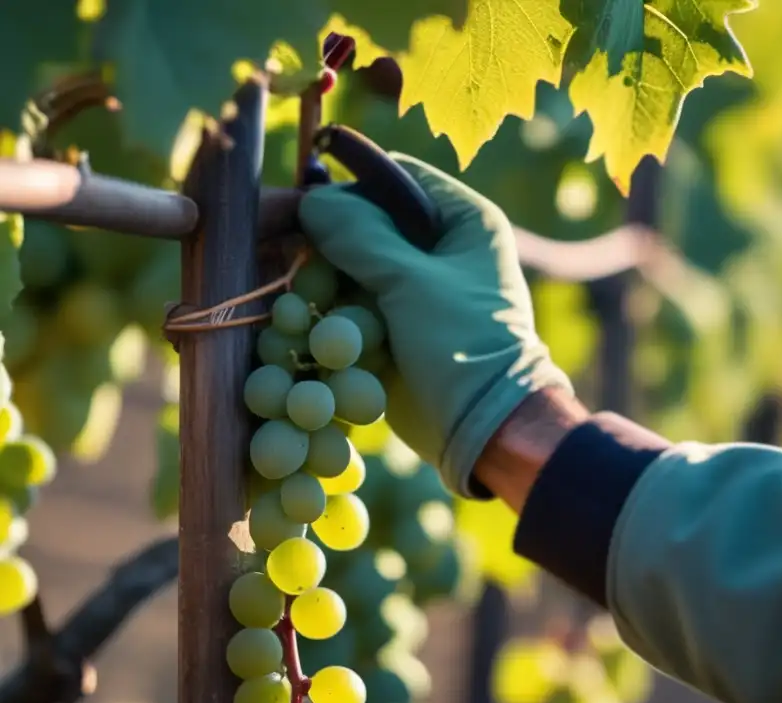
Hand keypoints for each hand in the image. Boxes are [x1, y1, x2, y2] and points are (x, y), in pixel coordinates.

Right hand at [298, 155, 572, 497]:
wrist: (484, 428)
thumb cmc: (462, 345)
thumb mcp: (410, 282)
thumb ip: (360, 236)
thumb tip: (314, 200)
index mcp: (464, 222)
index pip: (398, 179)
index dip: (351, 186)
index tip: (307, 202)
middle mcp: (443, 250)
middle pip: (370, 225)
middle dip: (327, 240)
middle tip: (283, 249)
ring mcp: (419, 292)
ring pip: (354, 269)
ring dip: (323, 281)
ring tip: (292, 293)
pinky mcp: (398, 329)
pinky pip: (354, 306)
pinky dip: (329, 312)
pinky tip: (300, 320)